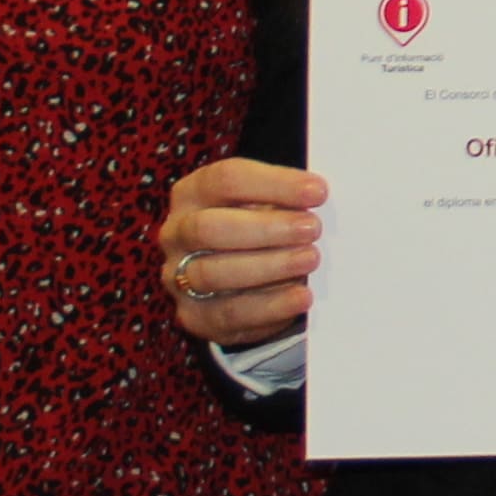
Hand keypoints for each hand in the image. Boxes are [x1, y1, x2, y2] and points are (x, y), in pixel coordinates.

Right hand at [159, 158, 325, 338]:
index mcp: (192, 193)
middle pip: (209, 227)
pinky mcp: (194, 316)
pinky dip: (270, 306)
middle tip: (312, 228)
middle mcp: (176, 233)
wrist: (239, 282)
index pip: (225, 179)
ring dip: (268, 266)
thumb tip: (319, 197)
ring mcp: (179, 277)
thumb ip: (286, 200)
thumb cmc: (258, 228)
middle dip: (266, 228)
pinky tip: (301, 296)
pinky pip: (228, 314)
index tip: (318, 192)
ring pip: (213, 273)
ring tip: (310, 259)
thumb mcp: (267, 205)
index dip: (274, 184)